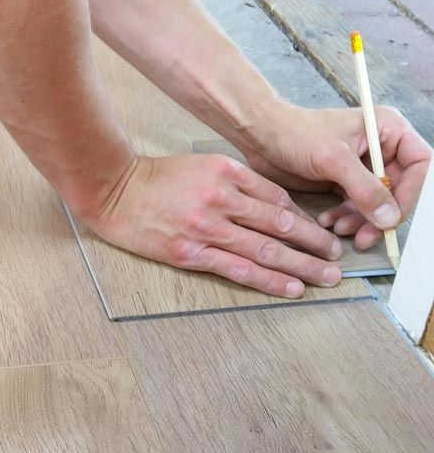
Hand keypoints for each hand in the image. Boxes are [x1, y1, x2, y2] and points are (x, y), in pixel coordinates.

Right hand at [85, 153, 342, 297]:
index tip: (319, 232)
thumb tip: (274, 206)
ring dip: (301, 266)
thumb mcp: (201, 164)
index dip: (304, 218)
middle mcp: (221, 199)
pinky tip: (290, 288)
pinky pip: (238, 269)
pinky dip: (268, 280)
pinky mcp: (190, 253)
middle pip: (279, 224)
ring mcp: (206, 228)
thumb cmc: (157, 178)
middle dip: (313, 243)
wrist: (115, 191)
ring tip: (325, 277)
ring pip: (265, 249)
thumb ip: (237, 181)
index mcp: (226, 173)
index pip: (277, 199)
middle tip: (336, 257)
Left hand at [242, 103, 432, 249]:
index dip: (411, 193)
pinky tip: (329, 222)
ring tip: (340, 229)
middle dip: (381, 215)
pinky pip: (354, 206)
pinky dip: (345, 218)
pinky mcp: (342, 181)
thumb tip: (389, 218)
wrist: (260, 135)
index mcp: (387, 129)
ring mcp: (361, 166)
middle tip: (365, 236)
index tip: (393, 216)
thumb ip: (365, 188)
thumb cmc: (295, 133)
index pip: (419, 165)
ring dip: (361, 220)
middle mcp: (380, 148)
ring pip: (376, 202)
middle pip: (399, 189)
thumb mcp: (334, 159)